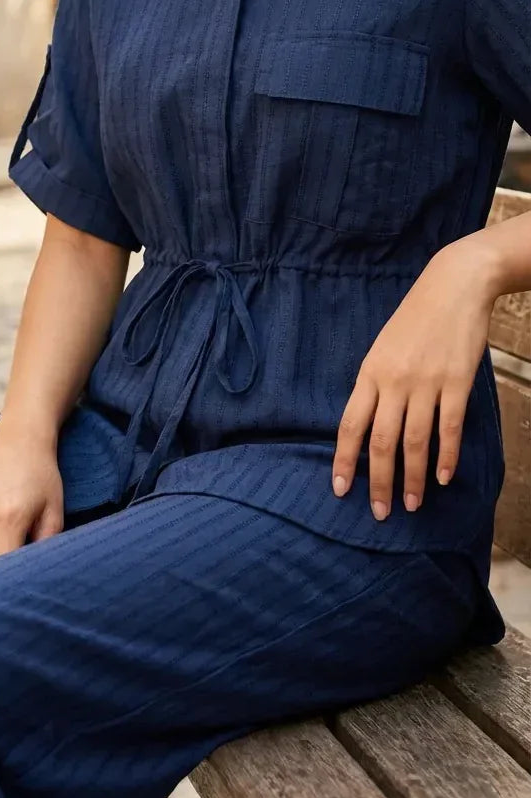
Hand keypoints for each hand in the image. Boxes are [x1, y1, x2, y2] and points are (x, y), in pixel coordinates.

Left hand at [331, 238, 498, 519]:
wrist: (454, 285)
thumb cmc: (416, 318)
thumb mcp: (383, 348)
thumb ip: (376, 385)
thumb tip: (369, 425)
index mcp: (370, 372)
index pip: (350, 425)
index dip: (344, 460)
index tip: (340, 489)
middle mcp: (394, 381)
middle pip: (381, 442)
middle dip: (378, 482)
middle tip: (380, 512)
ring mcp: (426, 382)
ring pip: (414, 441)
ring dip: (411, 478)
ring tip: (410, 504)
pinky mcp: (456, 381)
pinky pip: (448, 427)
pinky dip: (445, 456)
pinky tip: (442, 477)